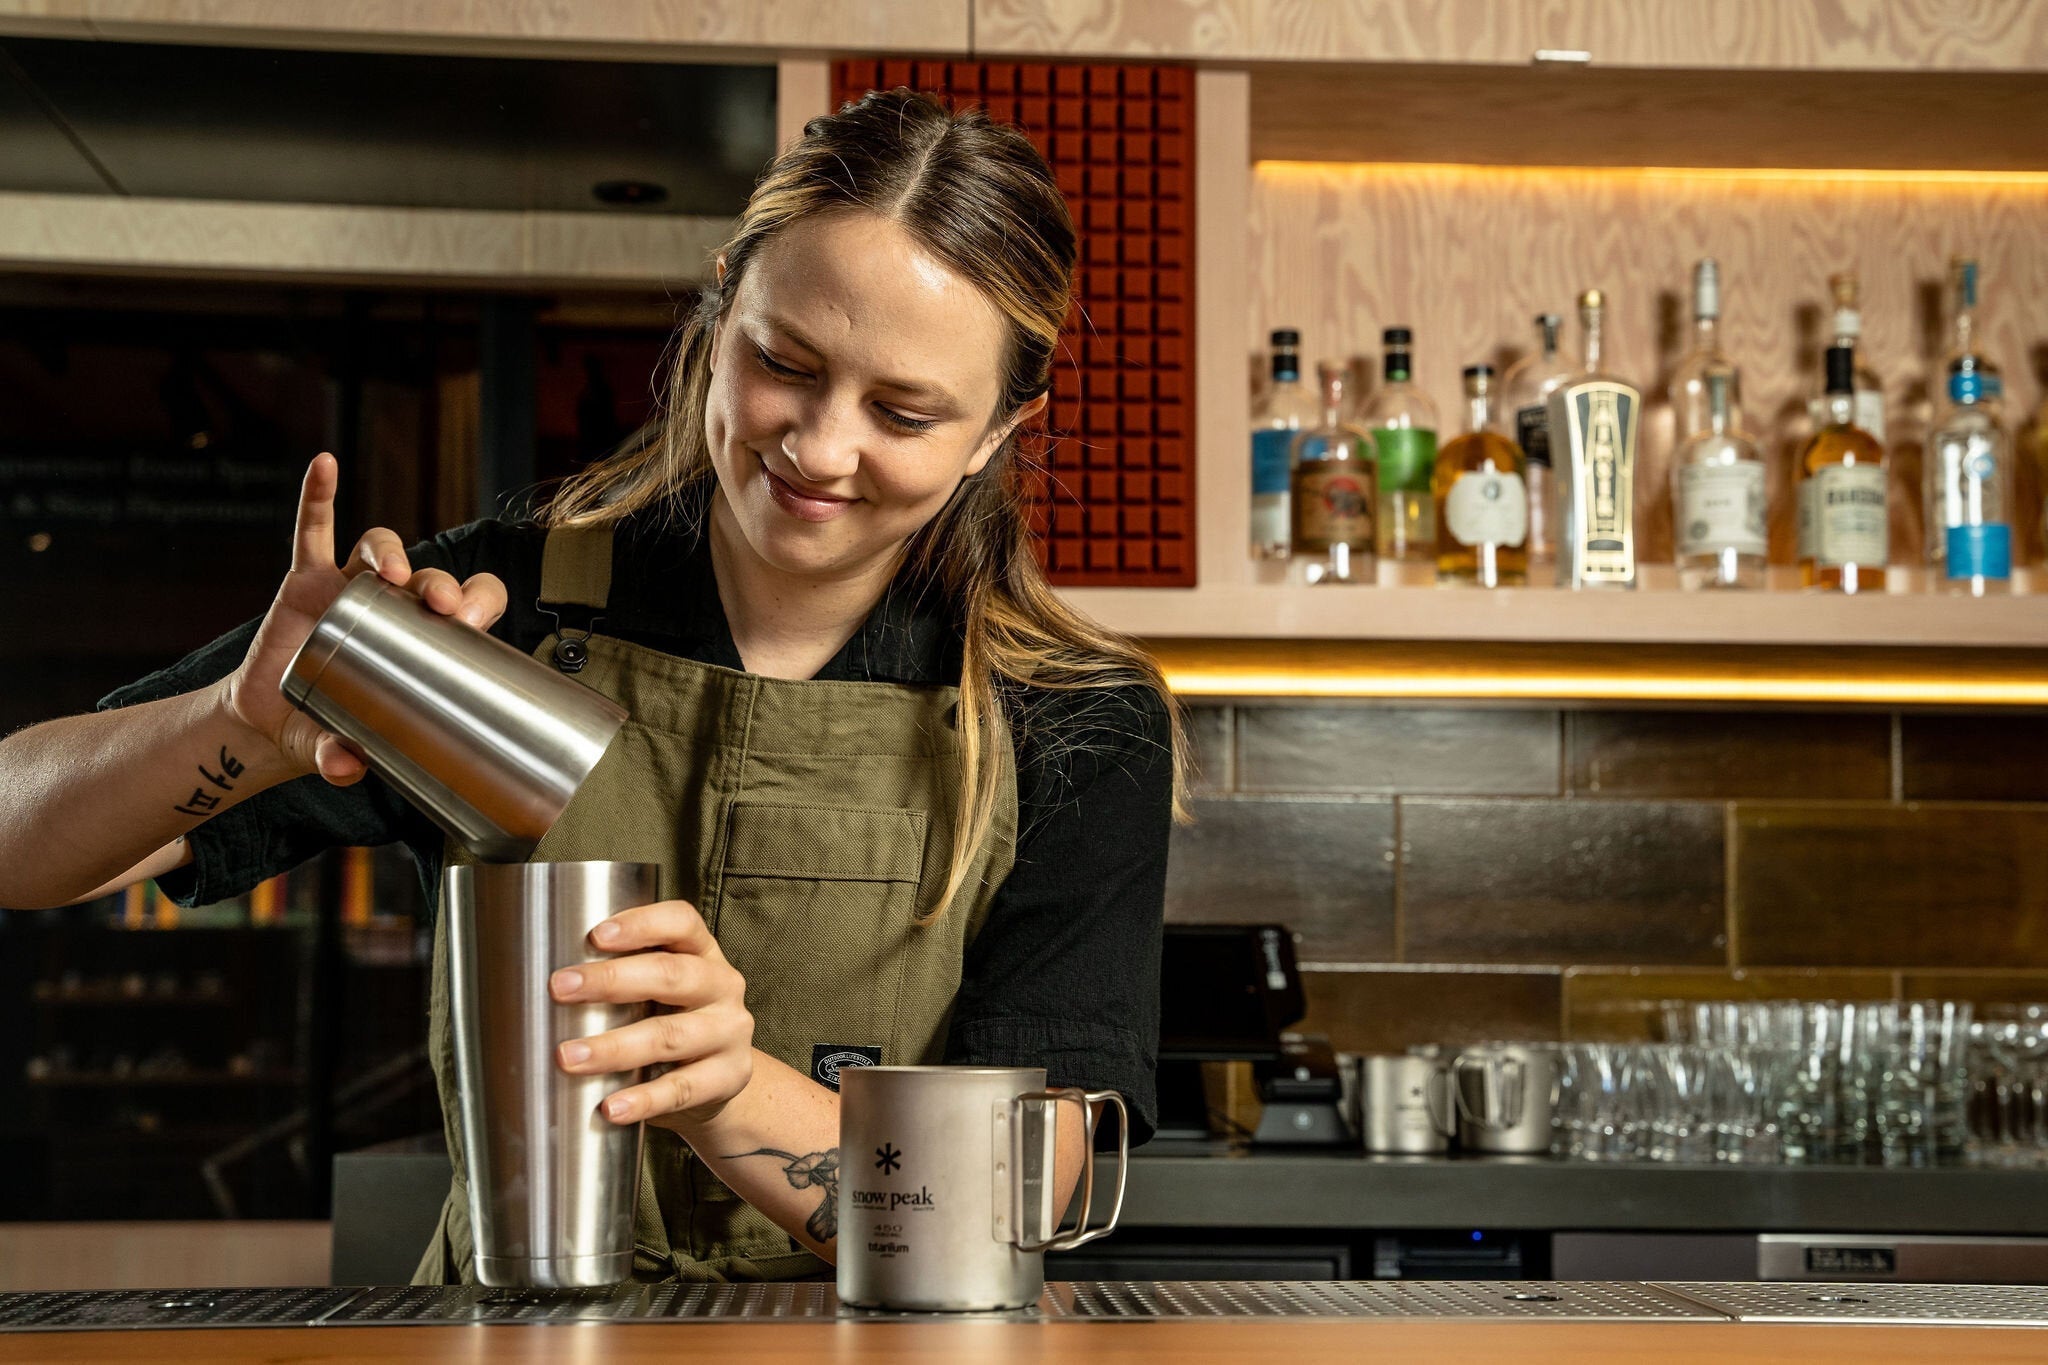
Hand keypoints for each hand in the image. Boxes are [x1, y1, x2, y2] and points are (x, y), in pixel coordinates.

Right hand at [221, 453, 507, 785]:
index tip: (473, 620)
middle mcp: (394, 606)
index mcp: (423, 641)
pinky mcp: (306, 581)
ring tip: (391, 571)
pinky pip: (311, 531)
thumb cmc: (324, 728)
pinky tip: (325, 465)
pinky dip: (319, 497)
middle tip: (441, 605)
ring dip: (390, 551)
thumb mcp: (333, 747)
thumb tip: (346, 768)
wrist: (267, 723)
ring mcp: (350, 588)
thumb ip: (340, 756)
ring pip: (379, 549)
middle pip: (426, 575)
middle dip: (438, 582)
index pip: (466, 607)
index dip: (477, 602)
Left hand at [550, 900, 756, 1130]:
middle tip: (560, 988)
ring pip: (670, 1035)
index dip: (641, 924)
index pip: (681, 922)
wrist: (722, 1080)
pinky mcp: (728, 1077)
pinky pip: (683, 1089)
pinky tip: (611, 1107)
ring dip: (615, 1047)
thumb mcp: (660, 991)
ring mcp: (729, 1032)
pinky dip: (644, 1099)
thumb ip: (621, 979)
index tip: (595, 935)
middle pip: (672, 975)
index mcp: (703, 953)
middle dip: (612, 980)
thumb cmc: (672, 1022)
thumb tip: (534, 983)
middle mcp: (722, 986)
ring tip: (568, 1058)